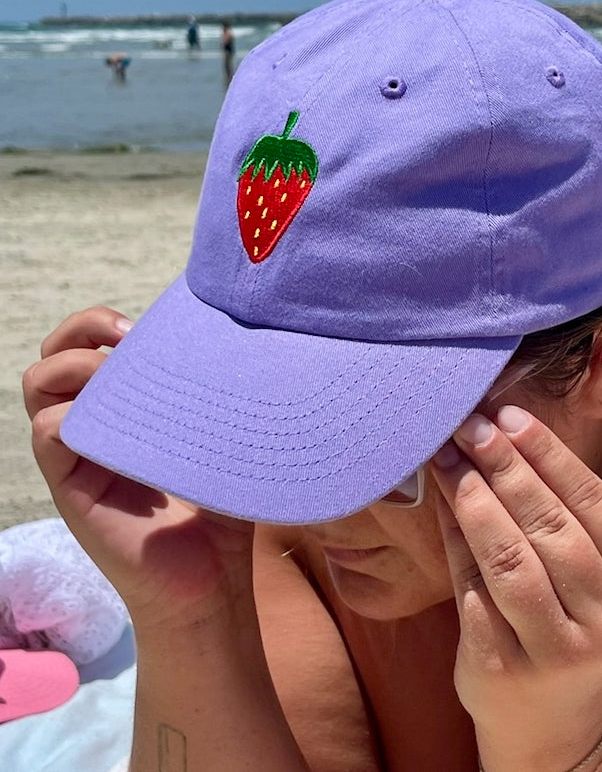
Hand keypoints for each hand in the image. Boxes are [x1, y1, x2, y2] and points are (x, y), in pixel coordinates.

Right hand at [23, 307, 255, 632]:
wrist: (213, 586)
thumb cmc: (224, 512)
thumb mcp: (225, 442)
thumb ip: (223, 401)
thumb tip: (255, 351)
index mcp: (124, 415)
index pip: (87, 350)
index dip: (101, 325)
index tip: (147, 325)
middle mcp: (94, 430)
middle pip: (53, 358)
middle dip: (79, 330)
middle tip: (126, 334)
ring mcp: (79, 459)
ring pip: (39, 387)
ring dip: (72, 364)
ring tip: (117, 370)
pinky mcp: (73, 490)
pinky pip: (49, 435)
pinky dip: (74, 414)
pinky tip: (121, 420)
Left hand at [430, 405, 601, 771]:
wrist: (548, 714)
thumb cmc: (566, 618)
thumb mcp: (584, 571)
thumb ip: (555, 510)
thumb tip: (501, 433)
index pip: (597, 504)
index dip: (551, 455)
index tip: (512, 416)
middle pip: (551, 527)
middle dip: (506, 467)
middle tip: (472, 425)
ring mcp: (558, 650)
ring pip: (511, 558)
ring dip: (475, 498)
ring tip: (451, 456)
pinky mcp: (505, 667)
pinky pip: (474, 589)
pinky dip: (456, 538)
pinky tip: (443, 503)